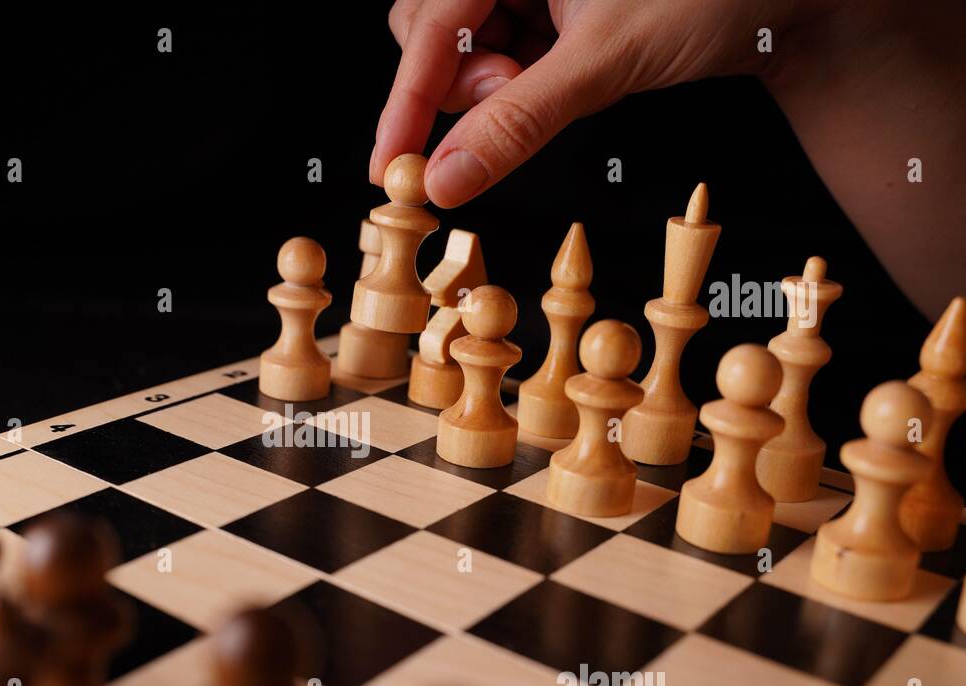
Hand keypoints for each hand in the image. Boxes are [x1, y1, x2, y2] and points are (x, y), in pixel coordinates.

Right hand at [370, 0, 838, 206]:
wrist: (784, 1)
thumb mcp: (607, 61)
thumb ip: (518, 122)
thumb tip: (446, 178)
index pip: (430, 23)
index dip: (406, 101)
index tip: (391, 166)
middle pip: (431, 31)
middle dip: (461, 82)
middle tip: (516, 96)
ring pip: (463, 49)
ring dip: (494, 88)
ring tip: (559, 83)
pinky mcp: (546, 8)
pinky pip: (500, 56)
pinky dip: (519, 86)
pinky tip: (564, 79)